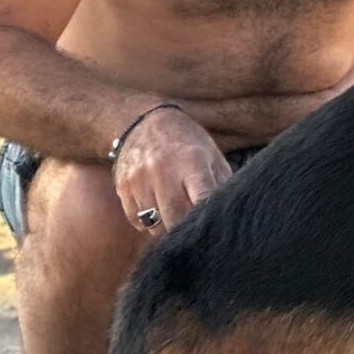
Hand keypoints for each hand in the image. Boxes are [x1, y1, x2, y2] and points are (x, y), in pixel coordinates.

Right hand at [111, 106, 232, 235]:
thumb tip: (231, 216)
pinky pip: (136, 221)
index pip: (203, 200)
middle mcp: (163, 171)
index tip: (213, 227)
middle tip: (193, 230)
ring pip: (155, 225)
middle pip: (176, 218)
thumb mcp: (212, 156)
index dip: (208, 218)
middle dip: (186, 229)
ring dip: (167, 229)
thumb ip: (222, 185)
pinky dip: (148, 224)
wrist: (145, 122)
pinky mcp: (123, 187)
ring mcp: (140, 180)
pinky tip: (158, 212)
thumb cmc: (188, 144)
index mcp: (192, 162)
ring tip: (176, 219)